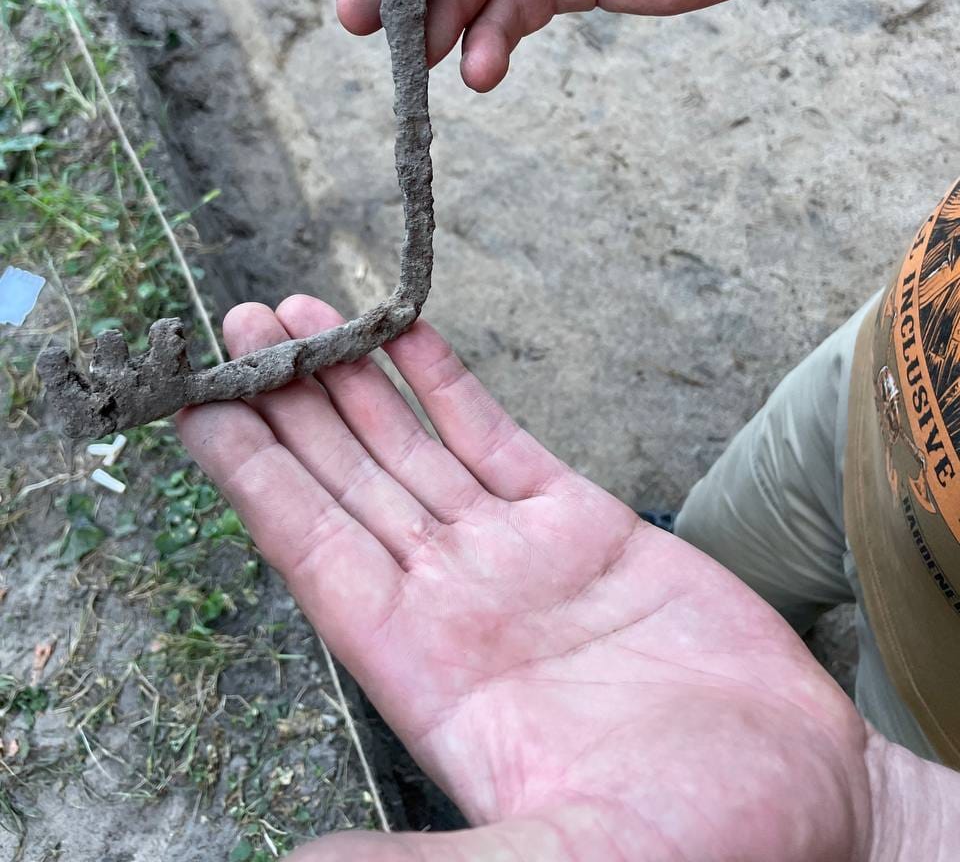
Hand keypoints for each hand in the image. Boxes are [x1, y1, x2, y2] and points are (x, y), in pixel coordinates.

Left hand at [177, 295, 911, 860]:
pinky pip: (495, 434)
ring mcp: (514, 552)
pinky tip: (403, 334)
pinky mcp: (583, 521)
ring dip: (351, 376)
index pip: (308, 550)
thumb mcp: (559, 860)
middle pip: (345, 476)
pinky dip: (446, 381)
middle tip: (234, 327)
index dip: (251, 476)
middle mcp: (452, 596)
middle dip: (286, 402)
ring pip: (409, 443)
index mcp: (421, 668)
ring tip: (293, 312)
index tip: (197, 410)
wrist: (809, 799)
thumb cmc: (697, 846)